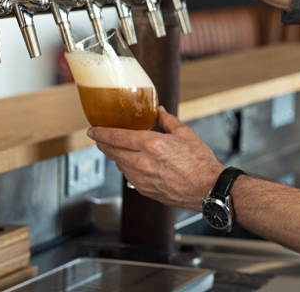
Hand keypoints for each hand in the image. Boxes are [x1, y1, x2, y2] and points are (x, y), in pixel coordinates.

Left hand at [87, 106, 224, 209]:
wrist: (207, 189)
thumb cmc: (200, 162)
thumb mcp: (185, 134)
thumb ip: (167, 120)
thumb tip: (159, 110)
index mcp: (151, 144)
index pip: (117, 137)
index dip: (101, 133)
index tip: (92, 130)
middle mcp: (142, 162)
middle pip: (112, 151)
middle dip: (103, 143)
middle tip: (98, 137)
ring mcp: (142, 178)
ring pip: (119, 165)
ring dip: (115, 155)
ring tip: (116, 148)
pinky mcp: (145, 190)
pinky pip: (128, 176)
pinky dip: (126, 167)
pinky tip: (131, 162)